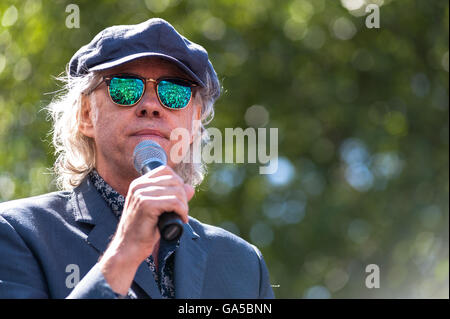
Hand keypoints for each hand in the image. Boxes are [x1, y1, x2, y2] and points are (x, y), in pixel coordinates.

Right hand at [98, 165, 193, 294]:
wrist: (128, 249)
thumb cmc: (144, 231)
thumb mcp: (159, 210)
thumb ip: (173, 197)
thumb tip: (191, 188)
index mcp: (139, 184)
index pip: (166, 170)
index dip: (177, 184)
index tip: (178, 200)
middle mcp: (138, 185)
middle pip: (174, 180)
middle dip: (183, 196)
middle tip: (181, 212)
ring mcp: (141, 194)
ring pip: (177, 191)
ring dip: (184, 205)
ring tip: (181, 217)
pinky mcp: (146, 205)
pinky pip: (174, 202)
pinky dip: (182, 211)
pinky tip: (181, 220)